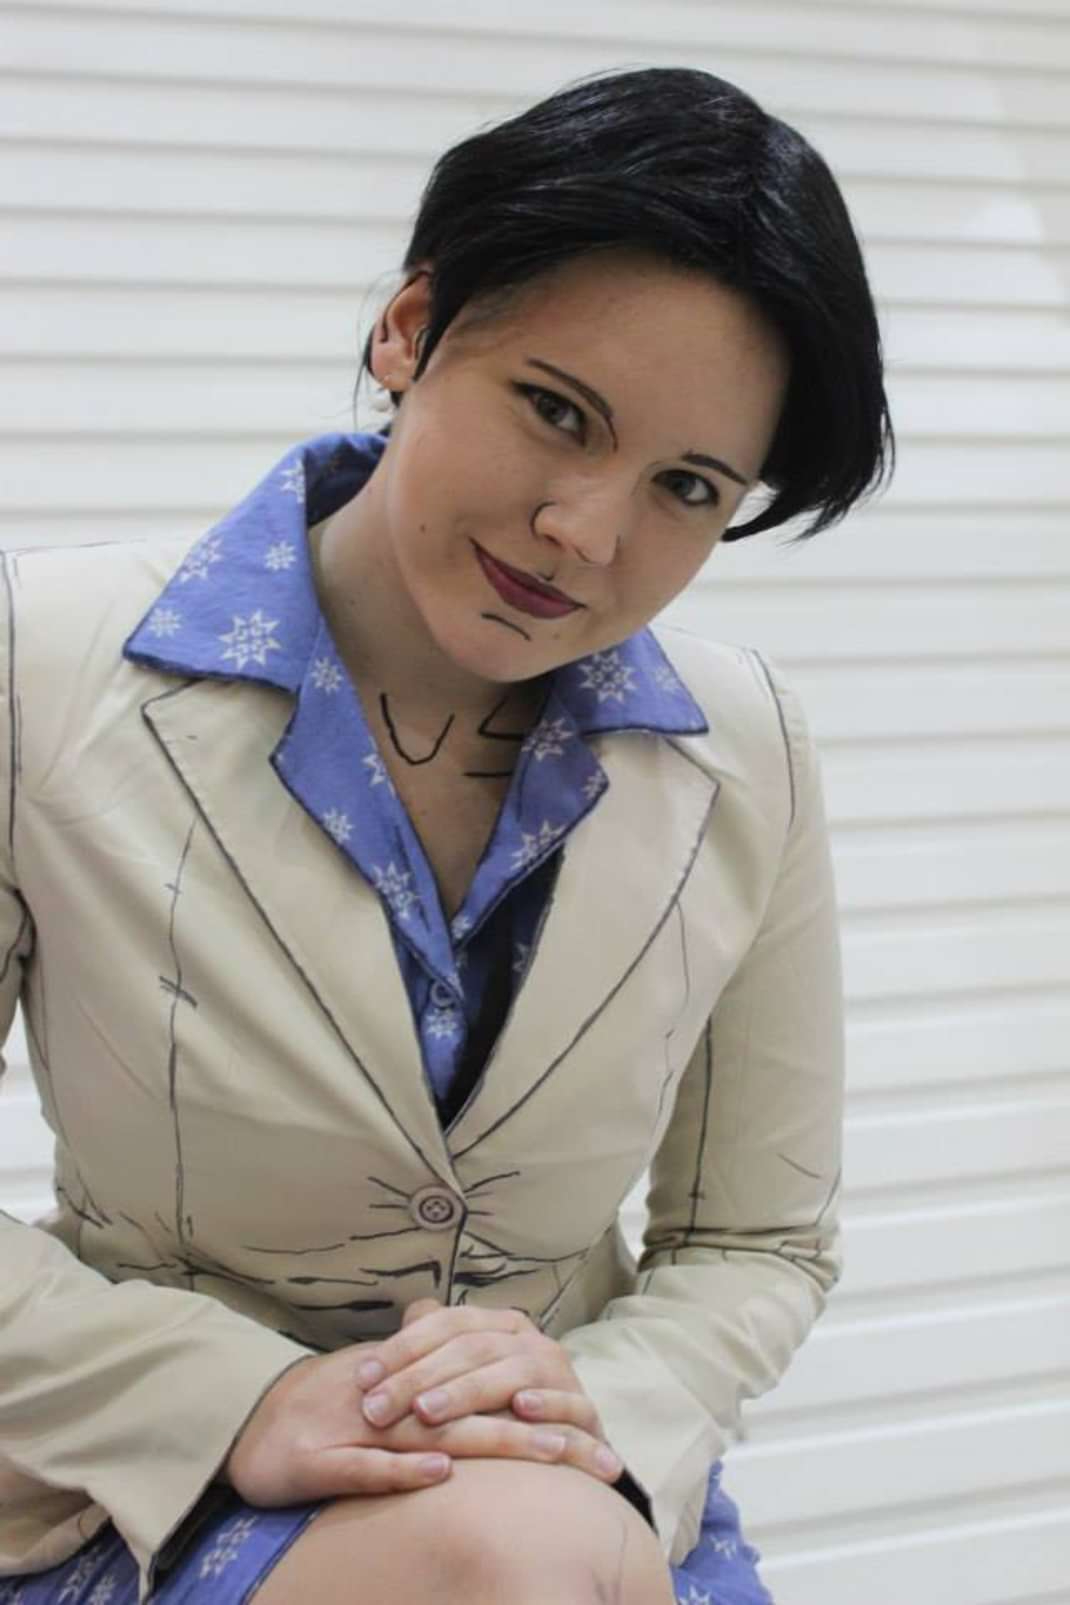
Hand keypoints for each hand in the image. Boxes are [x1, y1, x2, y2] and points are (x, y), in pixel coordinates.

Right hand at [222, 1340, 616, 1507]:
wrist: (252, 1424)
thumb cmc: (331, 1411)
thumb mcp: (395, 1396)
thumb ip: (445, 1390)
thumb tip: (502, 1388)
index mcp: (419, 1390)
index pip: (491, 1396)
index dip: (544, 1415)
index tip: (599, 1439)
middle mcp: (399, 1405)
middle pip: (479, 1414)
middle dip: (540, 1432)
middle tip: (595, 1451)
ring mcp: (361, 1430)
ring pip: (435, 1434)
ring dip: (492, 1442)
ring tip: (546, 1452)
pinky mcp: (323, 1461)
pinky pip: (369, 1466)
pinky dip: (404, 1471)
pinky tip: (442, 1476)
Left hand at [355, 1299, 622, 1483]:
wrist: (559, 1447)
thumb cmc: (497, 1410)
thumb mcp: (463, 1375)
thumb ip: (434, 1349)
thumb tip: (407, 1313)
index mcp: (497, 1325)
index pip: (446, 1323)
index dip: (402, 1347)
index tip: (361, 1378)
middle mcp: (528, 1341)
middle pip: (470, 1348)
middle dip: (419, 1378)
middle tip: (377, 1409)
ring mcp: (559, 1372)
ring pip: (511, 1372)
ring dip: (467, 1392)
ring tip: (427, 1412)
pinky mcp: (585, 1412)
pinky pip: (570, 1403)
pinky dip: (547, 1403)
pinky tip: (521, 1408)